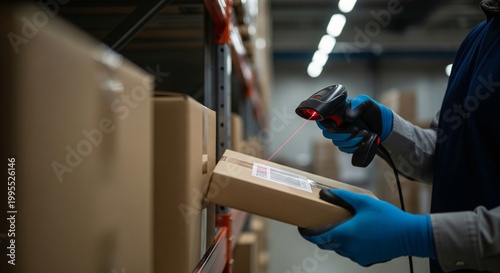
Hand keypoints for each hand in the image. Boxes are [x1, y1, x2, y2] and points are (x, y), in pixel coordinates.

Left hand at [299, 189, 435, 265]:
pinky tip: (357, 235)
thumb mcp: (364, 202)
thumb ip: (342, 197)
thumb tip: (324, 193)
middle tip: (320, 224)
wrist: (409, 235)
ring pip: (338, 249)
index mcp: (344, 234)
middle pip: (326, 244)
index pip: (318, 237)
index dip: (307, 233)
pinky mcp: (366, 260)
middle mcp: (348, 248)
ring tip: (341, 226)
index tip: (302, 228)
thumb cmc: (387, 218)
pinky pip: (351, 253)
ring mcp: (356, 256)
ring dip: (336, 240)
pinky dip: (349, 245)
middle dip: (321, 235)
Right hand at [317, 94, 392, 152]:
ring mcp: (341, 135)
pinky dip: (354, 147)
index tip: (336, 125)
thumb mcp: (366, 103)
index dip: (326, 124)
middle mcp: (336, 124)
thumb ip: (357, 105)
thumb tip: (347, 116)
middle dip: (342, 134)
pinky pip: (344, 149)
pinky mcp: (347, 144)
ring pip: (337, 143)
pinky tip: (363, 143)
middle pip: (328, 134)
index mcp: (336, 112)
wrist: (384, 125)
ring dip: (352, 141)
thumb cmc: (372, 111)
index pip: (322, 119)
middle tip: (356, 129)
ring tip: (365, 134)